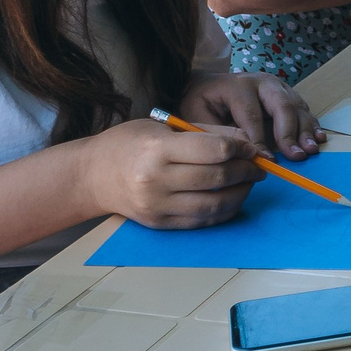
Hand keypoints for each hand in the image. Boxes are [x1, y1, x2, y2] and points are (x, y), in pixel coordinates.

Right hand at [74, 117, 261, 229]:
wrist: (91, 176)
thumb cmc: (129, 143)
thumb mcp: (164, 126)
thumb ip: (206, 133)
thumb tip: (247, 144)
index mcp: (158, 148)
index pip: (214, 150)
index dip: (241, 149)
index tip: (252, 148)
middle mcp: (157, 179)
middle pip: (217, 177)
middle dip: (246, 171)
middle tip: (258, 166)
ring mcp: (157, 205)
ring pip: (214, 204)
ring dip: (241, 193)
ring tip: (249, 182)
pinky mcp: (159, 224)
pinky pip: (202, 221)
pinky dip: (225, 211)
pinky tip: (232, 198)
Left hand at [182, 72, 322, 160]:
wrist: (206, 85)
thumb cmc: (200, 103)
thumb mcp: (196, 115)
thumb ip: (216, 132)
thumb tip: (240, 152)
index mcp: (237, 86)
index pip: (251, 115)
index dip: (259, 139)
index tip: (266, 161)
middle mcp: (261, 82)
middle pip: (281, 105)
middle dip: (289, 132)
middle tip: (296, 155)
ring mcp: (278, 86)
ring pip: (296, 106)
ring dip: (305, 130)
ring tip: (310, 149)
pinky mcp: (287, 94)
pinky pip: (303, 109)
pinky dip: (312, 125)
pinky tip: (318, 138)